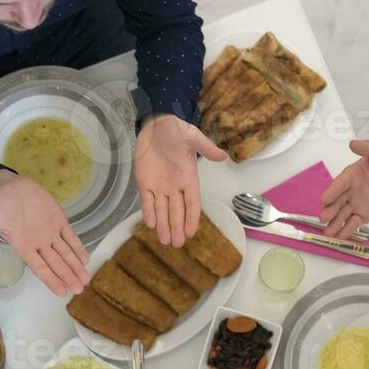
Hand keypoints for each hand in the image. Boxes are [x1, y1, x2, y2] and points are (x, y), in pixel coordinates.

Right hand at [0, 171, 89, 295]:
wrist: (5, 184)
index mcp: (23, 246)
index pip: (40, 268)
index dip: (51, 280)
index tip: (62, 292)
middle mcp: (38, 242)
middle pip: (56, 263)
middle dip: (67, 276)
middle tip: (79, 289)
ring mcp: (49, 231)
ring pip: (65, 252)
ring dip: (75, 265)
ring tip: (85, 278)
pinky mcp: (57, 218)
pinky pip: (70, 235)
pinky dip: (77, 246)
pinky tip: (84, 258)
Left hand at [133, 114, 226, 246]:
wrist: (155, 124)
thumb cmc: (175, 130)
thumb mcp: (192, 136)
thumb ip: (205, 147)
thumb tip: (222, 156)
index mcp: (189, 178)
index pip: (192, 203)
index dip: (191, 218)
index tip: (191, 233)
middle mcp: (175, 187)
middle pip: (177, 211)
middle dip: (176, 227)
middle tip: (176, 244)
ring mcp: (160, 187)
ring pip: (162, 210)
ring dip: (163, 225)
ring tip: (164, 240)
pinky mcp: (145, 184)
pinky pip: (146, 201)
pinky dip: (148, 212)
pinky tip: (150, 223)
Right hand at [318, 139, 368, 237]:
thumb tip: (354, 144)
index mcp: (352, 175)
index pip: (339, 184)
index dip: (332, 191)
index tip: (325, 199)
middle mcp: (350, 190)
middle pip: (336, 202)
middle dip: (330, 210)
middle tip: (324, 218)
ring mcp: (355, 203)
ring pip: (342, 215)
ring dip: (335, 223)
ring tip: (329, 233)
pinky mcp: (363, 214)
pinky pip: (353, 223)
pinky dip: (347, 229)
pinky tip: (341, 236)